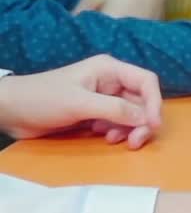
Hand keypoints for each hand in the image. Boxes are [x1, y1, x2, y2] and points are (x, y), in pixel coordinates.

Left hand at [0, 55, 161, 147]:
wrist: (10, 111)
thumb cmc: (43, 99)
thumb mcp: (79, 104)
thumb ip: (114, 110)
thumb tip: (145, 119)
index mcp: (110, 70)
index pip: (146, 81)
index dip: (154, 102)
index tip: (153, 125)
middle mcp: (110, 82)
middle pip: (140, 101)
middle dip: (141, 121)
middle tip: (135, 142)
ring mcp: (102, 99)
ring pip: (129, 114)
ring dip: (128, 129)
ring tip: (114, 141)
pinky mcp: (93, 114)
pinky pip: (115, 123)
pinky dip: (115, 132)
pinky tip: (103, 138)